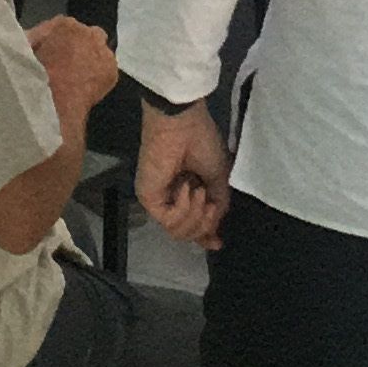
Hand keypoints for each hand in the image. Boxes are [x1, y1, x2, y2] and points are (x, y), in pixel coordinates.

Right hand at [28, 13, 118, 115]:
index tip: (57, 53)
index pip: (67, 27)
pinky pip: (107, 71)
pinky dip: (100, 78)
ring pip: (101, 53)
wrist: (54, 95)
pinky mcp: (111, 70)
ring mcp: (103, 50)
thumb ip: (32, 38)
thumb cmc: (35, 71)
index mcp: (65, 24)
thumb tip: (30, 37)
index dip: (63, 41)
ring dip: (92, 62)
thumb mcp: (26, 48)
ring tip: (79, 80)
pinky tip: (88, 89)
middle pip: (89, 36)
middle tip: (71, 64)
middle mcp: (88, 32)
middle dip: (83, 47)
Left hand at [137, 102, 231, 252]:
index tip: (217, 243)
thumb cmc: (201, 142)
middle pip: (186, 233)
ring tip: (199, 191)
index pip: (192, 224)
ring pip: (178, 232)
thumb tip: (215, 232)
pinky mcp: (148, 198)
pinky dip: (183, 208)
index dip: (205, 236)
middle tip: (211, 204)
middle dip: (205, 225)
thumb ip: (218, 206)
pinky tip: (186, 188)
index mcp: (187, 192)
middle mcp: (171, 199)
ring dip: (196, 215)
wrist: (183, 124)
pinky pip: (169, 220)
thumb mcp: (218, 178)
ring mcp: (158, 200)